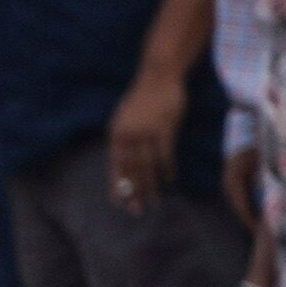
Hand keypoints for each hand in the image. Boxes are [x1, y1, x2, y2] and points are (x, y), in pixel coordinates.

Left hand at [108, 66, 184, 207]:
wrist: (158, 76)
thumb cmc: (143, 99)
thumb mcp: (125, 119)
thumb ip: (124, 140)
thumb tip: (124, 164)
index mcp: (116, 133)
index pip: (115, 165)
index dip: (117, 185)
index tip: (119, 203)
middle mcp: (129, 134)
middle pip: (131, 169)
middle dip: (134, 192)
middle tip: (137, 210)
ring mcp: (147, 132)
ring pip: (148, 165)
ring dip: (151, 186)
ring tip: (154, 201)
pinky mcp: (164, 128)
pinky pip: (165, 154)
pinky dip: (167, 170)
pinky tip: (170, 182)